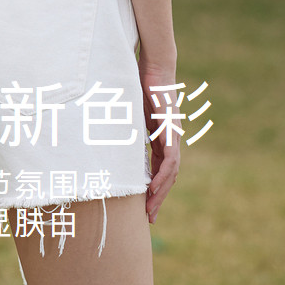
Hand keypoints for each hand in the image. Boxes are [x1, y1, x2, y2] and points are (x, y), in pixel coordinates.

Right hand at [139, 63, 180, 224]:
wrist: (156, 66)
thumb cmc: (143, 86)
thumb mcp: (132, 114)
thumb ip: (128, 129)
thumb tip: (112, 140)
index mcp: (161, 138)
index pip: (160, 170)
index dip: (154, 189)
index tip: (145, 206)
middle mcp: (171, 140)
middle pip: (168, 176)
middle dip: (159, 198)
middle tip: (150, 217)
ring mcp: (173, 135)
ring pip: (171, 172)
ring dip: (161, 191)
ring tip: (151, 207)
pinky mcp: (171, 129)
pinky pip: (170, 158)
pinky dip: (163, 174)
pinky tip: (155, 186)